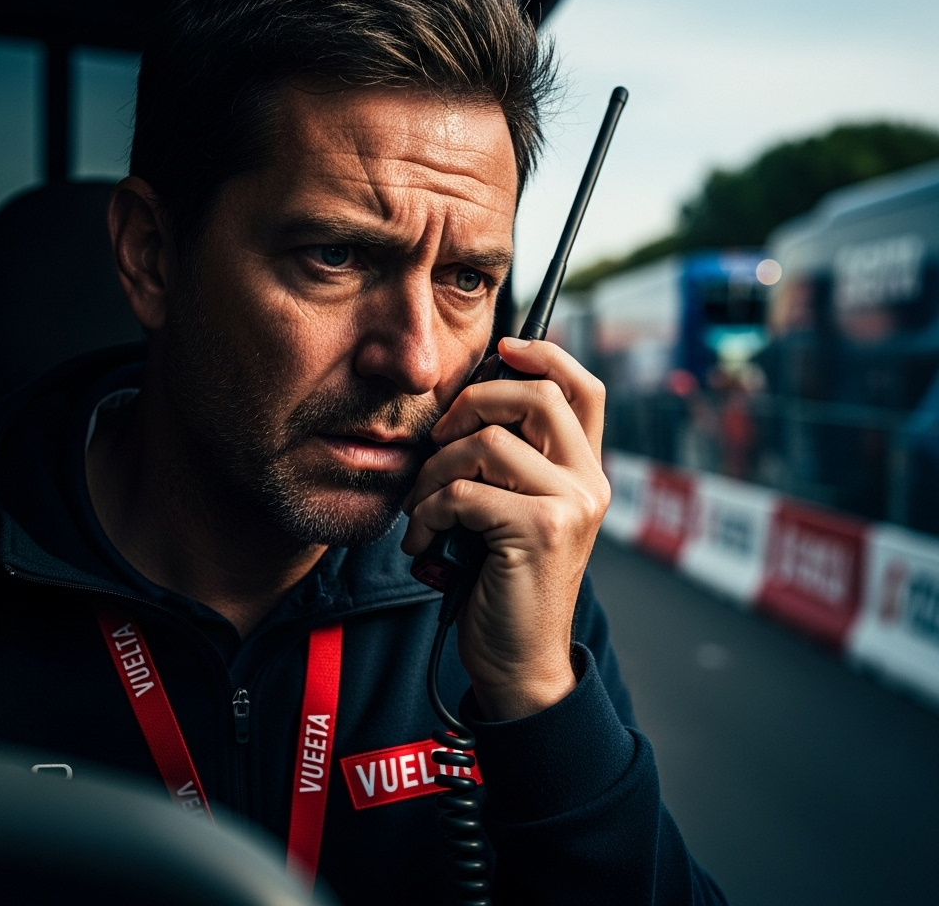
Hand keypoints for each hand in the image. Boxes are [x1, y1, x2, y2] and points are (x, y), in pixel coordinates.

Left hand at [401, 337, 610, 720]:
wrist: (521, 663)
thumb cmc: (506, 582)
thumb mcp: (518, 513)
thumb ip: (513, 463)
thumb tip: (469, 405)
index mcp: (586, 471)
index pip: (583, 387)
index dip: (545, 353)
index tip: (503, 347)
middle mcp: (589, 482)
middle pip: (535, 396)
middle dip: (471, 404)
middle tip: (440, 441)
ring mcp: (570, 505)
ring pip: (486, 443)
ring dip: (435, 471)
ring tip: (422, 507)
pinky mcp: (538, 531)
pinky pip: (462, 492)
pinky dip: (427, 513)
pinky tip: (424, 541)